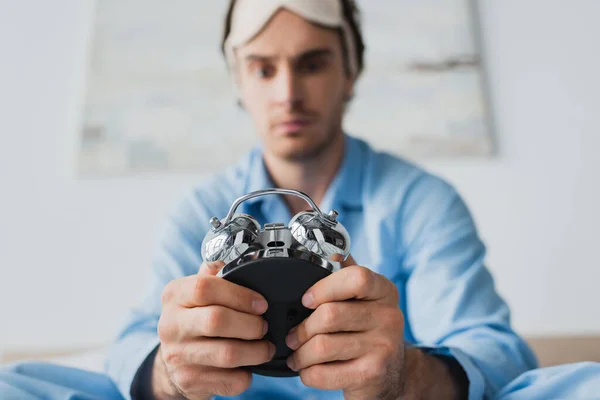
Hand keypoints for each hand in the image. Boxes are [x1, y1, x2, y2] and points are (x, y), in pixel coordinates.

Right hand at [152, 260, 275, 399]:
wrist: (172, 362)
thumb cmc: (193, 319)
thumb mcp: (196, 291)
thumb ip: (214, 274)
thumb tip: (237, 257)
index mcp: (174, 295)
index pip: (204, 287)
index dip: (239, 295)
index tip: (261, 303)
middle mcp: (170, 325)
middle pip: (216, 320)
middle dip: (251, 324)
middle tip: (264, 326)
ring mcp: (177, 355)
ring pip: (226, 354)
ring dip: (256, 351)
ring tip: (266, 347)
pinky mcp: (188, 381)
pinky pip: (229, 380)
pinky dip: (246, 375)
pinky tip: (249, 367)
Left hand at [285, 256, 405, 399]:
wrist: (393, 373)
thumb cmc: (369, 331)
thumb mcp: (365, 299)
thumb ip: (346, 275)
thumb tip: (327, 251)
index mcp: (384, 291)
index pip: (356, 278)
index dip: (324, 287)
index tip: (306, 300)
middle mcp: (389, 316)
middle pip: (330, 315)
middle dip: (302, 328)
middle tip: (292, 336)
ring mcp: (384, 346)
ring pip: (322, 346)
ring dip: (300, 353)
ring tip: (297, 354)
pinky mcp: (373, 374)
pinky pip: (324, 373)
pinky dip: (307, 373)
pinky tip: (307, 370)